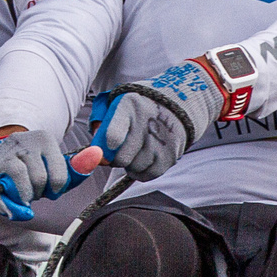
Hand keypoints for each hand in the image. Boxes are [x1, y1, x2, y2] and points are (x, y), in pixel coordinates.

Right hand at [0, 127, 98, 220]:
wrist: (0, 150)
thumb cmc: (35, 163)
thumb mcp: (57, 162)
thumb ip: (78, 165)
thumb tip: (99, 154)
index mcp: (44, 138)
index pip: (58, 176)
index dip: (56, 189)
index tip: (51, 188)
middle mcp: (22, 141)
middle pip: (39, 181)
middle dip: (40, 192)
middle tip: (35, 189)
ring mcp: (3, 154)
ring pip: (21, 188)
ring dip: (25, 198)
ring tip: (24, 193)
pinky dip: (8, 208)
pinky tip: (13, 208)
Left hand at [89, 59, 226, 182]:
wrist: (181, 101)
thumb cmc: (141, 105)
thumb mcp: (119, 102)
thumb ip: (102, 122)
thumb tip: (95, 151)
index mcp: (129, 106)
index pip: (112, 137)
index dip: (103, 149)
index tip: (103, 149)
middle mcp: (146, 123)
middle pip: (121, 158)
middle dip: (115, 159)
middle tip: (118, 150)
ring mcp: (161, 141)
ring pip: (133, 168)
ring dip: (129, 164)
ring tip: (135, 150)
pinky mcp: (171, 155)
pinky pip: (148, 175)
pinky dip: (141, 171)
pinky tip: (143, 159)